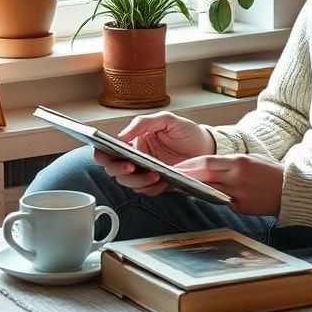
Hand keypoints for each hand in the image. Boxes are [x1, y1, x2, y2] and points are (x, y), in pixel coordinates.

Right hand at [93, 112, 214, 196]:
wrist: (209, 147)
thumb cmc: (187, 132)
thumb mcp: (166, 120)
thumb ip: (142, 123)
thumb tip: (121, 136)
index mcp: (134, 142)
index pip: (109, 151)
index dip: (103, 155)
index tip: (108, 155)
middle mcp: (137, 159)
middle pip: (114, 170)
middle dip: (120, 171)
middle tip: (131, 167)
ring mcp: (146, 172)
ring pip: (129, 183)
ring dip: (138, 181)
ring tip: (154, 174)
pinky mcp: (158, 184)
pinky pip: (147, 191)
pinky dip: (151, 188)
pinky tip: (162, 181)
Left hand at [174, 154, 284, 215]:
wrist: (290, 189)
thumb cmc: (270, 171)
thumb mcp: (250, 159)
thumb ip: (229, 163)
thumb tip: (206, 167)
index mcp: (238, 162)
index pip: (206, 163)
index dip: (188, 166)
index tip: (174, 168)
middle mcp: (237, 178)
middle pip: (204, 177)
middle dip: (185, 178)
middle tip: (170, 178)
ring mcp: (239, 195)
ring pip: (210, 192)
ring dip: (194, 190)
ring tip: (181, 187)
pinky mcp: (242, 208)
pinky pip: (223, 202)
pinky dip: (212, 198)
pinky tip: (202, 196)